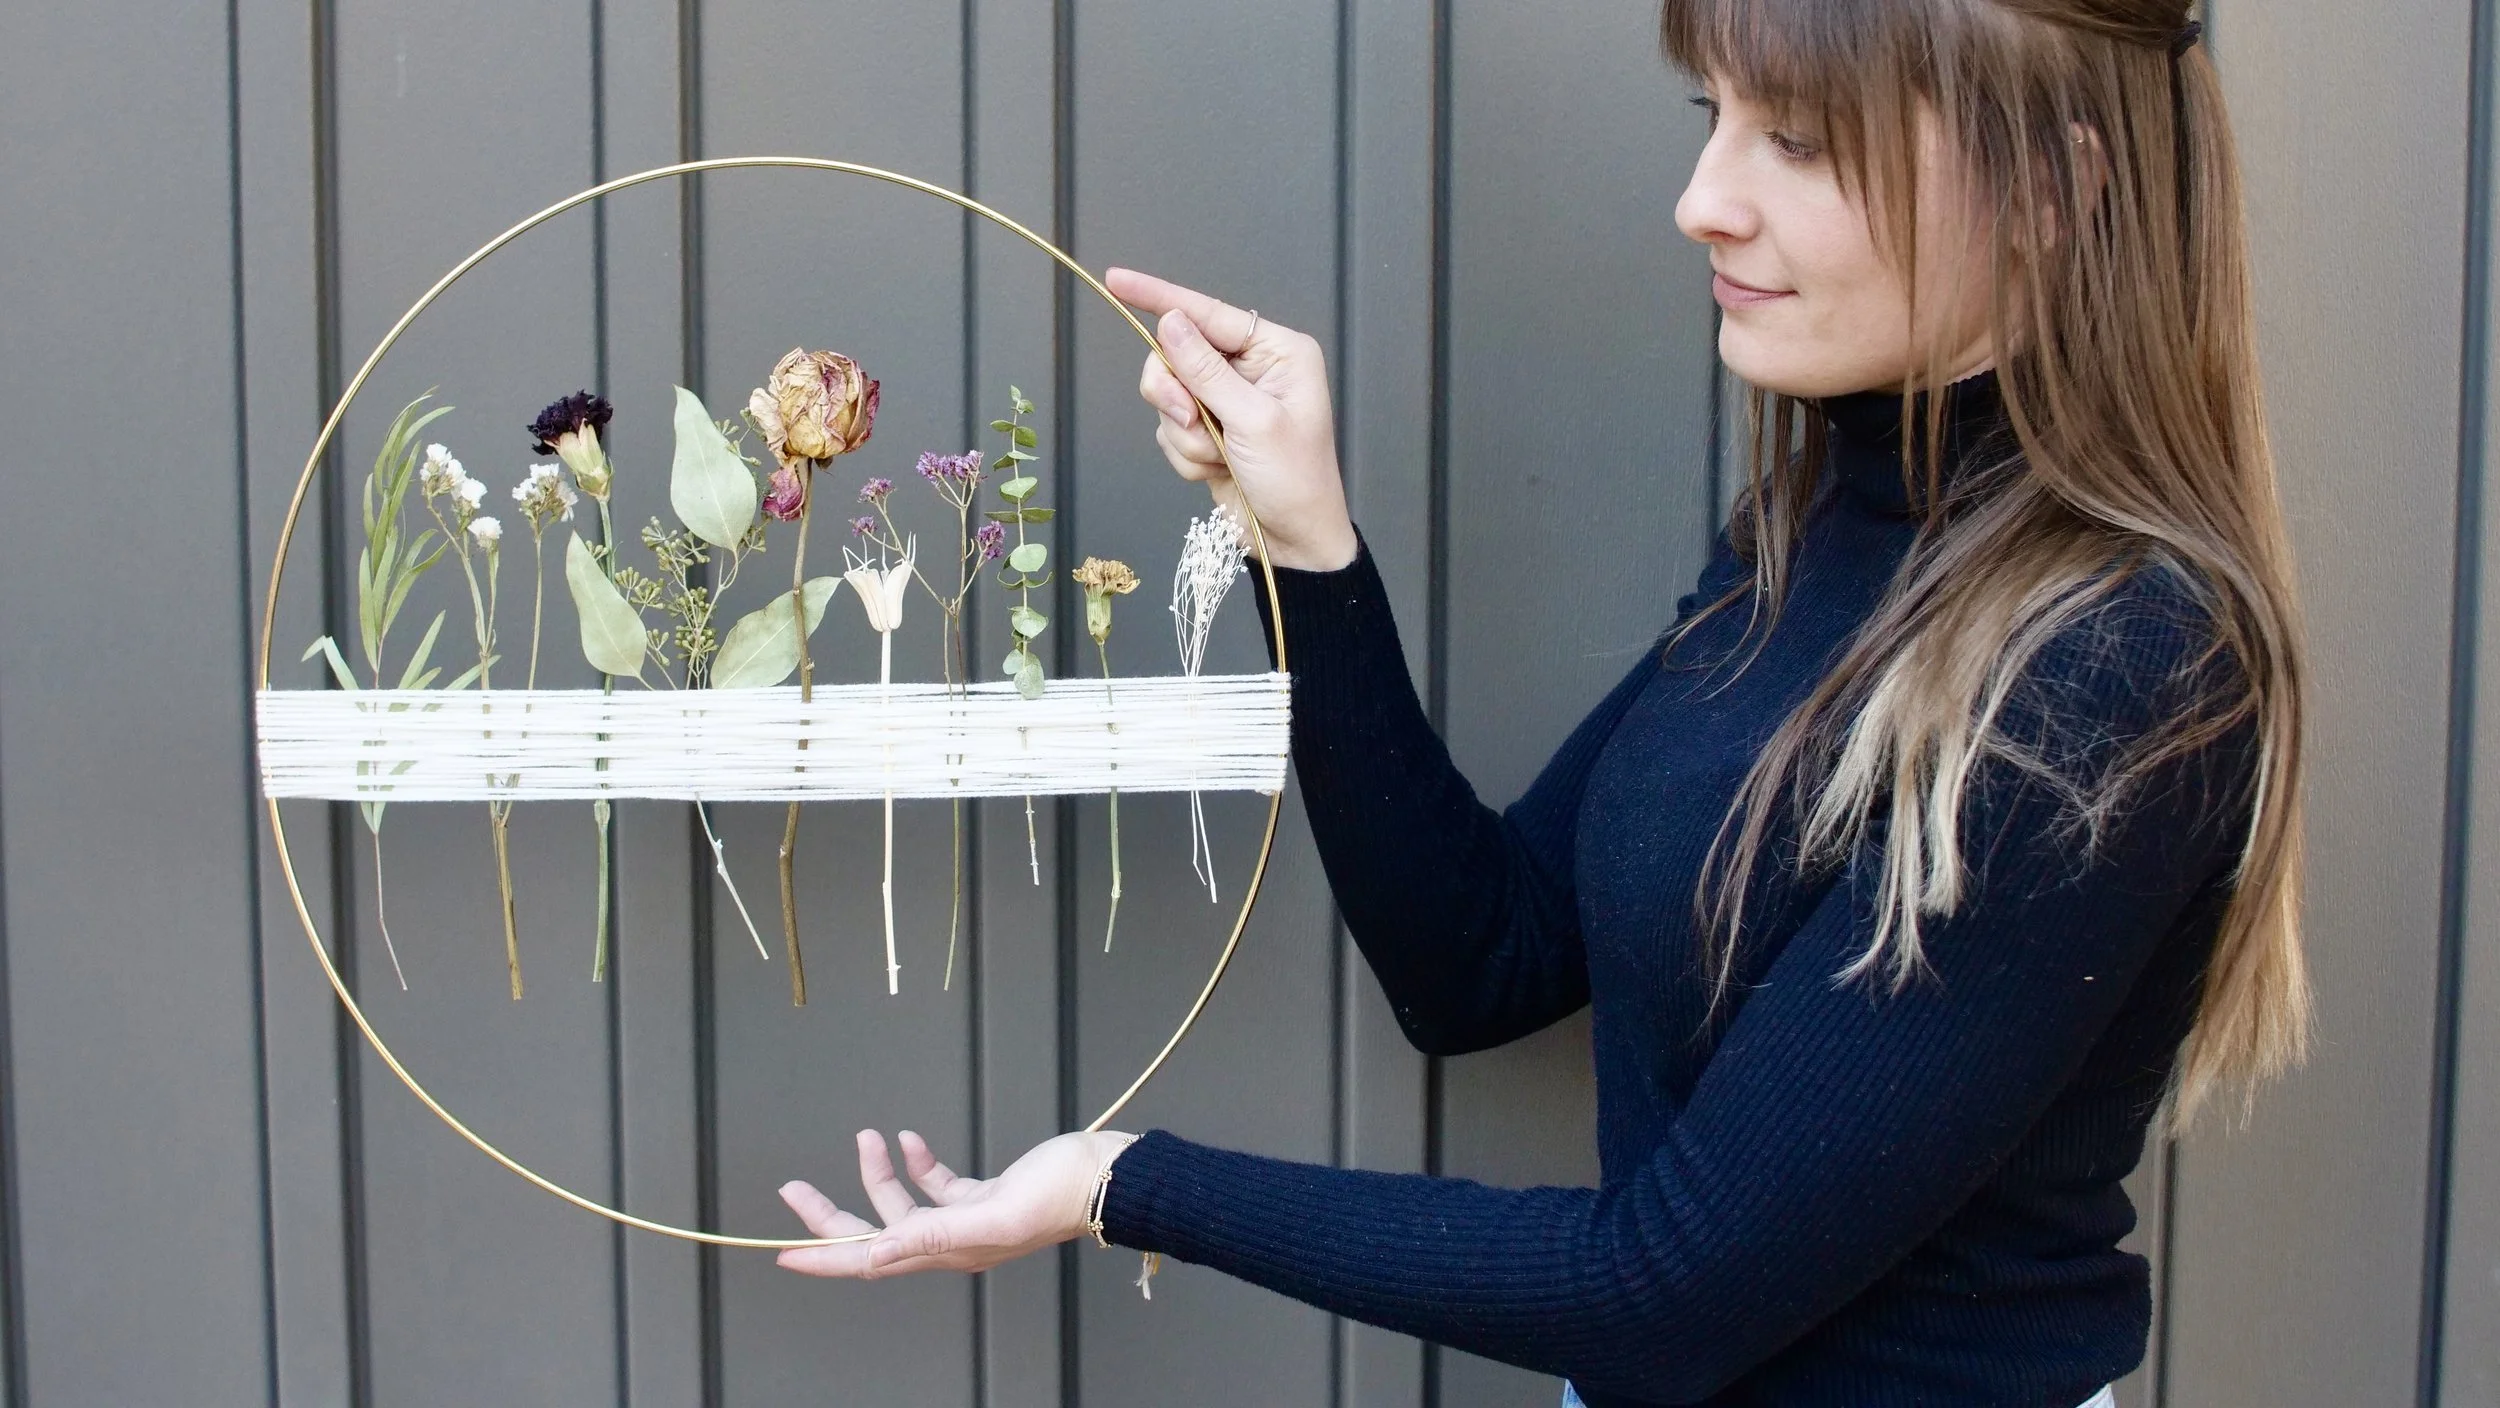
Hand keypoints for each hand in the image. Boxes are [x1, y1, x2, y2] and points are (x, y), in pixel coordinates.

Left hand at [774, 1128, 1131, 1278]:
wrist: (1103, 1178)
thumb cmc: (1059, 1194)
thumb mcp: (994, 1212)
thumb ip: (933, 1234)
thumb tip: (875, 1252)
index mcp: (947, 1252)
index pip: (869, 1261)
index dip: (824, 1259)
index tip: (784, 1255)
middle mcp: (950, 1242)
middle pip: (873, 1233)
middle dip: (829, 1213)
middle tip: (792, 1188)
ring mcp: (965, 1220)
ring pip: (902, 1204)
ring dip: (878, 1171)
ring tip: (869, 1135)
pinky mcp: (982, 1197)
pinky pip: (936, 1185)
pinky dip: (919, 1163)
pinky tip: (909, 1139)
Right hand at [1103, 267, 1357, 571]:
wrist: (1293, 542)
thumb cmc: (1295, 480)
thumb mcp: (1252, 421)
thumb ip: (1205, 371)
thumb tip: (1170, 322)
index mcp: (1277, 351)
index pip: (1208, 313)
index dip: (1159, 298)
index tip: (1117, 281)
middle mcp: (1252, 369)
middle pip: (1176, 354)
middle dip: (1175, 395)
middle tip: (1191, 421)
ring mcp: (1227, 400)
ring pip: (1167, 396)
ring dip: (1185, 434)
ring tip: (1218, 456)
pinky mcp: (1210, 430)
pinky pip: (1170, 429)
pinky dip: (1186, 454)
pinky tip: (1216, 470)